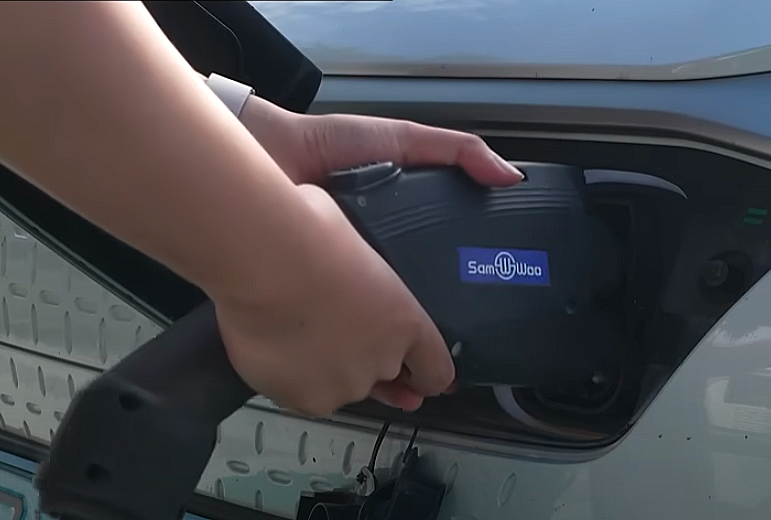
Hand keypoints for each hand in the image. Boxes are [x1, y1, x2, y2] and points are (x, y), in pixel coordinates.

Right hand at [215, 184, 454, 414]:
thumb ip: (368, 277)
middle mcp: (381, 361)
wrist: (260, 256)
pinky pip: (299, 393)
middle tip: (333, 331)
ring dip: (323, 367)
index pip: (435, 370)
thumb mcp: (358, 241)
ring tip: (295, 329)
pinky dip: (287, 376)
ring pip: (338, 386)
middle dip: (363, 360)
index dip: (425, 374)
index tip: (419, 376)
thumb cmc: (305, 233)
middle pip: (382, 377)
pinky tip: (275, 343)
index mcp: (406, 321)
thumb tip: (351, 264)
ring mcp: (341, 385)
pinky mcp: (301, 398)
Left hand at [216, 97, 522, 413]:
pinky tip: (355, 371)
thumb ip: (457, 152)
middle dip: (414, 354)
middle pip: (396, 320)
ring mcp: (332, 281)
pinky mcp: (302, 290)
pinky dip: (340, 352)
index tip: (472, 336)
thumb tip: (509, 178)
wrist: (261, 152)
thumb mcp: (404, 142)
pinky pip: (324, 331)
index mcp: (394, 236)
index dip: (451, 310)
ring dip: (382, 369)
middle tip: (433, 382)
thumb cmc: (325, 144)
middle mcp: (362, 265)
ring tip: (404, 393)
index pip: (430, 284)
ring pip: (362, 337)